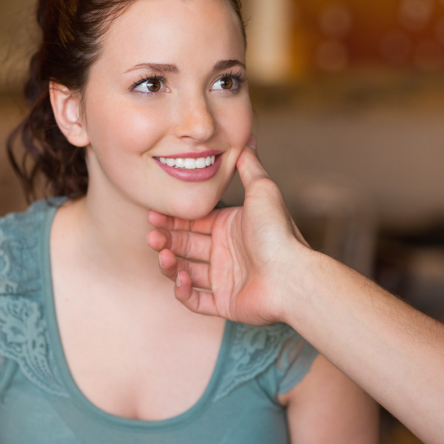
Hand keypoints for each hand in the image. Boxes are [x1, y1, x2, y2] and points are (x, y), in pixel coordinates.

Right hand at [147, 142, 309, 324]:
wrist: (291, 275)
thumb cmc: (277, 232)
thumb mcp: (263, 190)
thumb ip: (249, 166)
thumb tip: (245, 140)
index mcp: (231, 227)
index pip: (194, 222)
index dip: (173, 219)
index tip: (154, 213)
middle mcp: (227, 252)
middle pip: (186, 245)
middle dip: (166, 239)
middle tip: (152, 235)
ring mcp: (226, 279)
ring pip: (186, 272)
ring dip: (170, 265)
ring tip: (164, 256)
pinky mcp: (226, 303)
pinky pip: (196, 300)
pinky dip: (183, 292)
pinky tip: (181, 279)